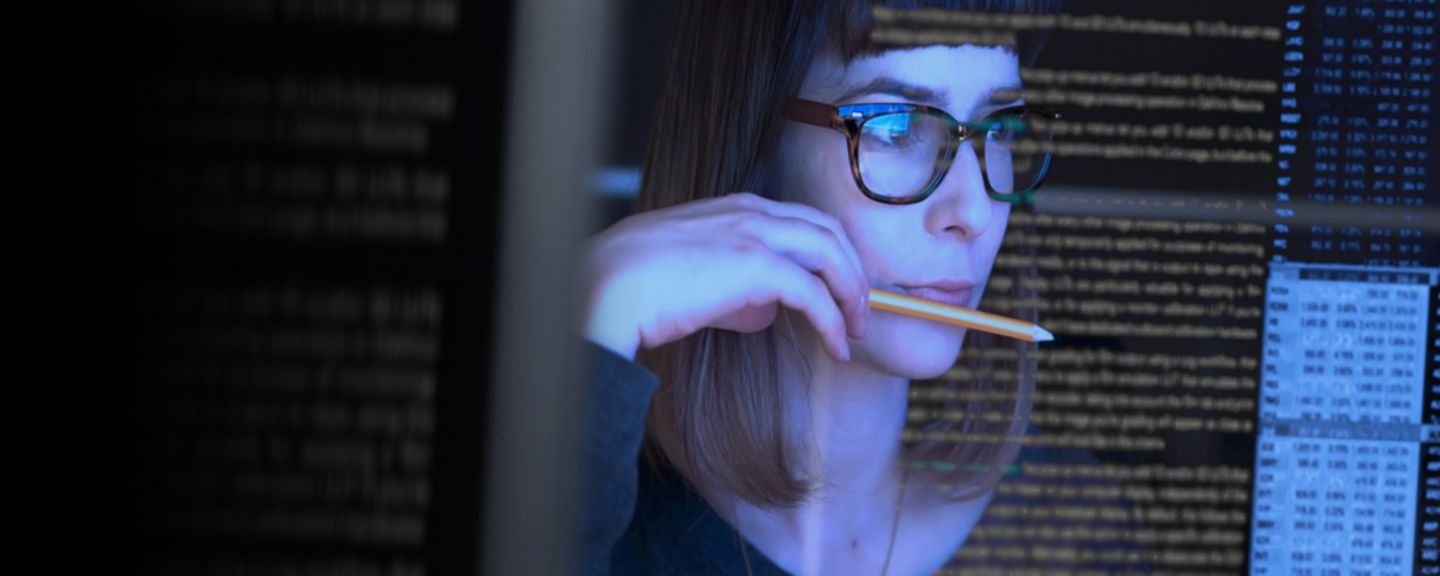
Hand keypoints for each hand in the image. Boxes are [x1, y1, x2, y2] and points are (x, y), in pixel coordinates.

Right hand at [584, 192, 869, 362]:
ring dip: (852, 295)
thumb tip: (762, 313)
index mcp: (735, 207)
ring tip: (855, 332)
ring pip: (832, 254)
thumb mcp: (693, 276)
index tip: (841, 290)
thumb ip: (733, 288)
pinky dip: (833, 322)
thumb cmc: (637, 285)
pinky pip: (815, 294)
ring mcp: (756, 234)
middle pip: (829, 231)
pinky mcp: (758, 266)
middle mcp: (752, 212)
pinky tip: (836, 348)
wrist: (608, 285)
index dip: (831, 255)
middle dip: (853, 272)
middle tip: (860, 312)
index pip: (804, 221)